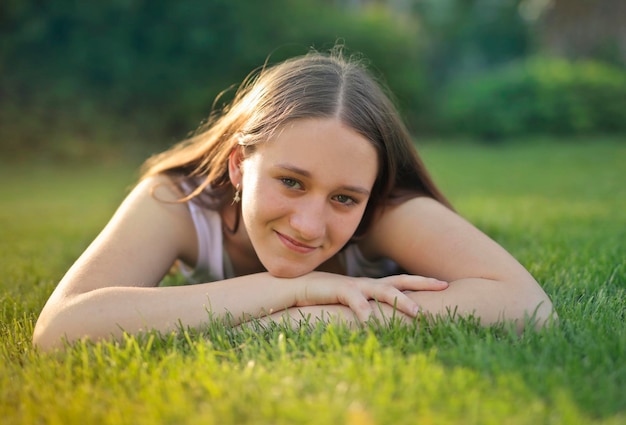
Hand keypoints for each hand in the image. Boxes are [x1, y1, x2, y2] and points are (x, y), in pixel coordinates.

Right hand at [295, 273, 448, 321]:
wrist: (293, 288)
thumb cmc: (320, 299)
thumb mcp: (345, 305)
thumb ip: (362, 310)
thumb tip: (378, 323)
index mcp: (369, 287)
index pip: (400, 282)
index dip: (421, 283)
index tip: (443, 284)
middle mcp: (366, 284)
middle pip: (399, 280)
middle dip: (422, 283)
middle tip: (444, 285)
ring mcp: (355, 286)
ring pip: (384, 291)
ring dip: (402, 301)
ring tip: (418, 313)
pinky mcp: (339, 290)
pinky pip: (356, 302)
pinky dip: (365, 312)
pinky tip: (371, 324)